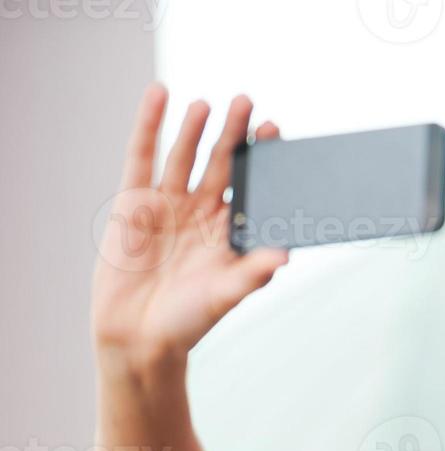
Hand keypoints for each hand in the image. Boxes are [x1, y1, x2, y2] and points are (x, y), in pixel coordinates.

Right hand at [91, 83, 288, 362]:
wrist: (139, 336)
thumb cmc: (190, 320)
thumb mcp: (226, 295)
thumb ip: (253, 272)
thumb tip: (285, 256)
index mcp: (231, 230)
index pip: (251, 186)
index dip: (262, 160)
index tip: (276, 132)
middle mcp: (202, 212)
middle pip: (222, 164)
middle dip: (234, 135)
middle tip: (248, 103)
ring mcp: (168, 204)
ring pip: (185, 155)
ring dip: (196, 128)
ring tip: (210, 103)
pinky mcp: (134, 201)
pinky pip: (142, 156)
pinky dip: (150, 125)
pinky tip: (159, 95)